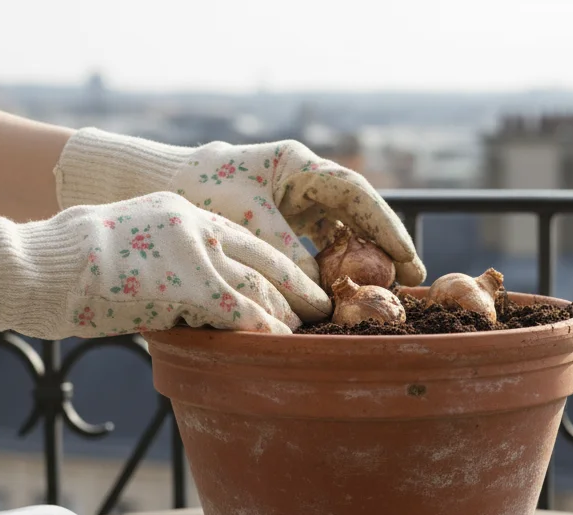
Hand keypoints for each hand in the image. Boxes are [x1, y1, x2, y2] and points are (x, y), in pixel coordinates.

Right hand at [0, 192, 330, 338]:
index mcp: (183, 211)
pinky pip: (242, 313)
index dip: (281, 265)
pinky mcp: (189, 283)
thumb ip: (165, 267)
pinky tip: (283, 348)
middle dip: (301, 289)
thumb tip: (186, 302)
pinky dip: (266, 332)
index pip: (250, 238)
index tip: (302, 286)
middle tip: (324, 313)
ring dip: (290, 315)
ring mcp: (196, 251)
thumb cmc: (67, 267)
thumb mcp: (125, 249)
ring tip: (312, 336)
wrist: (36, 264)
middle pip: (269, 259)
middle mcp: (198, 223)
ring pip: (263, 286)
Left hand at [52, 130, 424, 287]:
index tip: (408, 259)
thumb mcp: (244, 221)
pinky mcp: (283, 221)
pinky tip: (340, 293)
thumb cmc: (199, 192)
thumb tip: (318, 292)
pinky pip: (319, 244)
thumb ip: (284, 251)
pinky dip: (331, 267)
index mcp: (297, 164)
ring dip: (361, 260)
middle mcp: (303, 179)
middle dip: (385, 246)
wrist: (160, 187)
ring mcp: (296, 200)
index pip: (356, 194)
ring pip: (342, 230)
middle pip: (358, 213)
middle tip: (412, 281)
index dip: (386, 227)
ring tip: (381, 293)